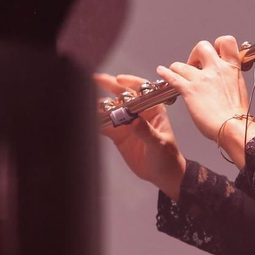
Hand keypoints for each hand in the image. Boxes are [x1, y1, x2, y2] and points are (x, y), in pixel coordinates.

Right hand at [94, 73, 186, 199]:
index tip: (117, 79)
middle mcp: (139, 112)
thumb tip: (134, 121)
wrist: (163, 175)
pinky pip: (105, 125)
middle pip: (122, 95)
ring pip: (111, 109)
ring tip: (87, 103)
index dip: (129, 82)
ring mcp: (127, 123)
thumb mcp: (160, 144)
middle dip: (109, 87)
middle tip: (95, 80)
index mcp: (153, 109)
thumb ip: (147, 132)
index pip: (141, 90)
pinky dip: (97, 122)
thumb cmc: (167, 157)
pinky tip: (89, 120)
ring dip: (100, 106)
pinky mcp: (118, 134)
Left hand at [157, 36, 254, 166]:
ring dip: (178, 67)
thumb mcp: (240, 89)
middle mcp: (217, 69)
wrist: (233, 126)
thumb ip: (231, 79)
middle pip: (202, 46)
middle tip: (195, 63)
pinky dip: (165, 73)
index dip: (218, 44)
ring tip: (176, 71)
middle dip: (196, 53)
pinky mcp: (189, 90)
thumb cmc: (237, 115)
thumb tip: (225, 79)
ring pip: (182, 64)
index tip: (214, 52)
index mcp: (232, 68)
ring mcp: (202, 79)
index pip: (226, 42)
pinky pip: (172, 77)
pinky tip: (161, 71)